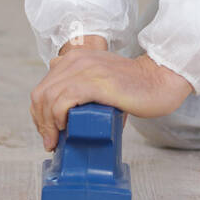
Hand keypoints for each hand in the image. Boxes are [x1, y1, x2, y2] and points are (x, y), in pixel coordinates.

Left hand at [30, 48, 193, 151]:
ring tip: (56, 140)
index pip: (42, 87)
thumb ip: (84, 88)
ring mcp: (86, 70)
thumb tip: (67, 118)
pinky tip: (66, 127)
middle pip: (40, 93)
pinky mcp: (96, 83)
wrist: (160, 81)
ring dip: (47, 124)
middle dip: (40, 121)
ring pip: (48, 98)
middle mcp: (77, 60)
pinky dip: (58, 118)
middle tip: (50, 141)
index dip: (39, 113)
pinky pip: (64, 100)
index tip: (48, 131)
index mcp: (75, 58)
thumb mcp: (101, 80)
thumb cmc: (134, 87)